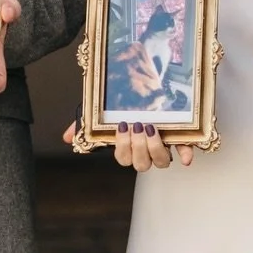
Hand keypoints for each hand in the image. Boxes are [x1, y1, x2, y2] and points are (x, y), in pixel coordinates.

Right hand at [61, 117, 193, 170]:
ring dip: (156, 148)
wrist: (147, 88)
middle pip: (142, 164)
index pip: (123, 159)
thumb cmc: (125, 107)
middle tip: (137, 126)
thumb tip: (66, 137)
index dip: (123, 148)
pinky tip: (186, 158)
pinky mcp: (180, 140)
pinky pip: (184, 152)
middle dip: (139, 147)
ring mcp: (164, 147)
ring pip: (161, 162)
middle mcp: (146, 152)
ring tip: (152, 128)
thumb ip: (84, 126)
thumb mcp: (103, 114)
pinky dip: (186, 155)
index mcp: (129, 148)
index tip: (122, 127)